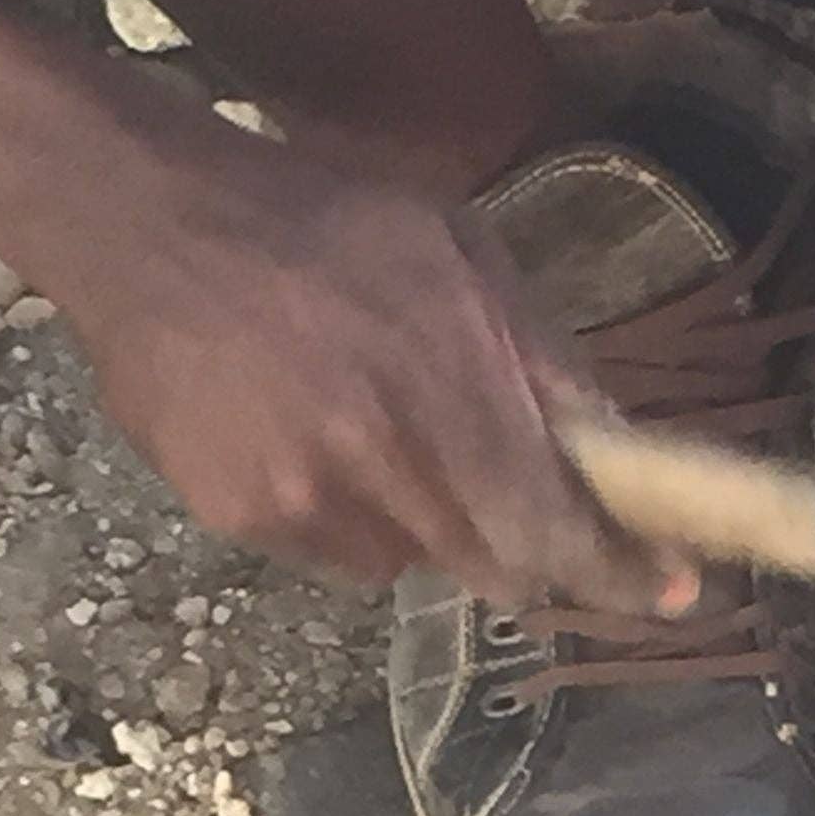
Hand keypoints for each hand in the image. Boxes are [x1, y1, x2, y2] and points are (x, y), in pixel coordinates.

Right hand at [72, 126, 679, 612]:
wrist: (142, 220)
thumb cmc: (325, 224)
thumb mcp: (464, 259)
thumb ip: (549, 370)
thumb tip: (624, 459)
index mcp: (449, 390)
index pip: (560, 531)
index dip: (622, 576)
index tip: (672, 595)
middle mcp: (384, 463)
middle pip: (500, 571)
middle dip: (529, 548)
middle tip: (517, 495)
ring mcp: (308, 502)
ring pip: (421, 564)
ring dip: (434, 526)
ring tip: (384, 434)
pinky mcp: (246, 521)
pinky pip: (343, 555)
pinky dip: (355, 519)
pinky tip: (317, 441)